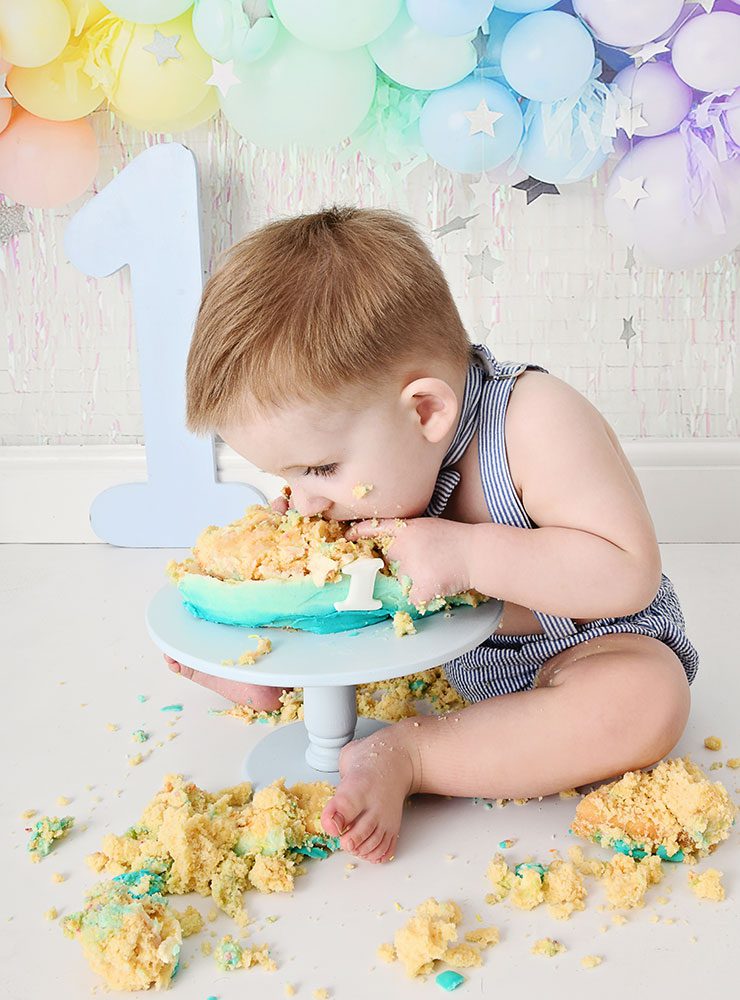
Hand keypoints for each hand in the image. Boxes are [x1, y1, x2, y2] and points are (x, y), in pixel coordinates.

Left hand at [345, 517, 472, 606]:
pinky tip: (436, 587)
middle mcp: (401, 548)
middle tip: (410, 566)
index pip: (375, 529)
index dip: (358, 533)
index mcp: (404, 530)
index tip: (347, 536)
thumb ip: (405, 536)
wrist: (478, 553)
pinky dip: (421, 597)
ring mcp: (409, 569)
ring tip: (432, 574)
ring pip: (397, 583)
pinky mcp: (418, 588)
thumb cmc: (456, 539)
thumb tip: (388, 550)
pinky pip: (410, 600)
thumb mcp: (427, 527)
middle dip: (391, 567)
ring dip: (409, 582)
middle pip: (384, 563)